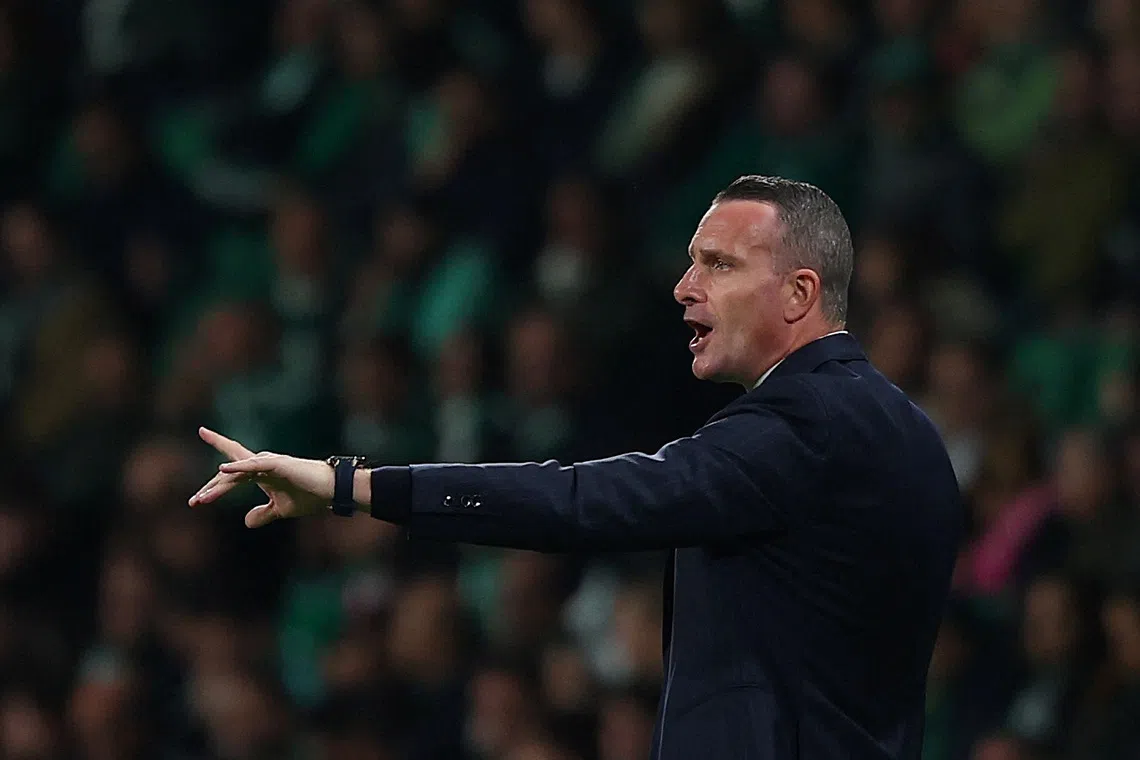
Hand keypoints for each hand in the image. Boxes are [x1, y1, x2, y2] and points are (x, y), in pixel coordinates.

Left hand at [188, 427, 333, 527]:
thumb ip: (263, 514)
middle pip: (229, 474)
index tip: (200, 446)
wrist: (331, 491)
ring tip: (201, 500)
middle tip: (194, 502)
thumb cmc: (309, 496)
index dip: (216, 461)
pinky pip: (253, 465)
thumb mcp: (280, 510)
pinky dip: (238, 467)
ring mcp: (269, 462)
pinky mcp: (278, 465)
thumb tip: (246, 522)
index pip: (233, 463)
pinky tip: (223, 470)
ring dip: (218, 487)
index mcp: (261, 471)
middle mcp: (262, 463)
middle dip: (211, 489)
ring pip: (237, 473)